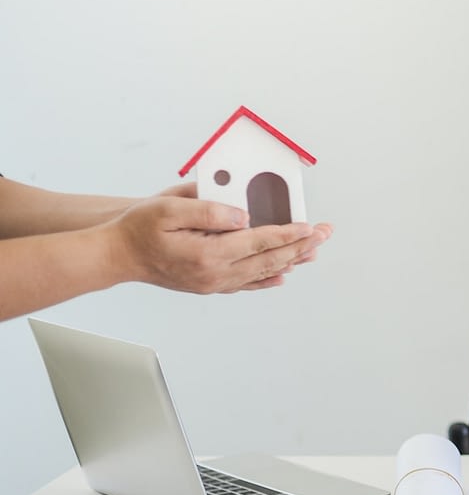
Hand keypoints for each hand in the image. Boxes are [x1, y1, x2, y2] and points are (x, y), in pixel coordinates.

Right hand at [111, 187, 332, 293]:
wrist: (117, 256)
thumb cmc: (139, 228)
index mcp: (209, 254)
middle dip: (301, 246)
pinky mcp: (209, 285)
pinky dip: (268, 278)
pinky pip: (247, 284)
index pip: (260, 242)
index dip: (289, 234)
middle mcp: (216, 274)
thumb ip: (209, 211)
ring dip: (290, 261)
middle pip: (269, 260)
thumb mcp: (169, 208)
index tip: (311, 227)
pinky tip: (282, 275)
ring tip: (314, 252)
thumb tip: (244, 216)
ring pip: (262, 273)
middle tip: (325, 234)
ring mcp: (214, 283)